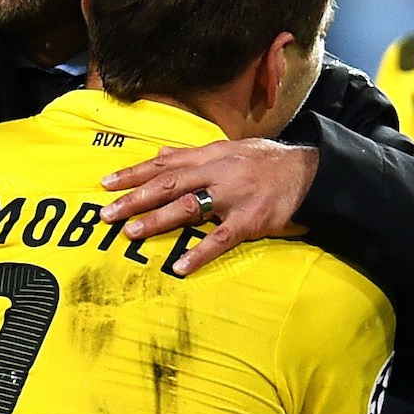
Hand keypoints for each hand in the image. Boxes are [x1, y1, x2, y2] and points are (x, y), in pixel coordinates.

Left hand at [98, 138, 317, 275]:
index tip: (106, 184)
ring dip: (158, 220)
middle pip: (168, 184)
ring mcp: (233, 197)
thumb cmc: (263, 159)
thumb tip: (158, 154)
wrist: (307, 170)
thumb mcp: (226, 148)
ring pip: (189, 207)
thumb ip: (191, 154)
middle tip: (107, 214)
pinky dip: (199, 253)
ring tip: (132, 233)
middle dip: (135, 198)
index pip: (163, 164)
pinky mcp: (250, 220)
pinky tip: (180, 266)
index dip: (133, 173)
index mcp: (208, 155)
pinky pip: (221, 239)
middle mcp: (216, 173)